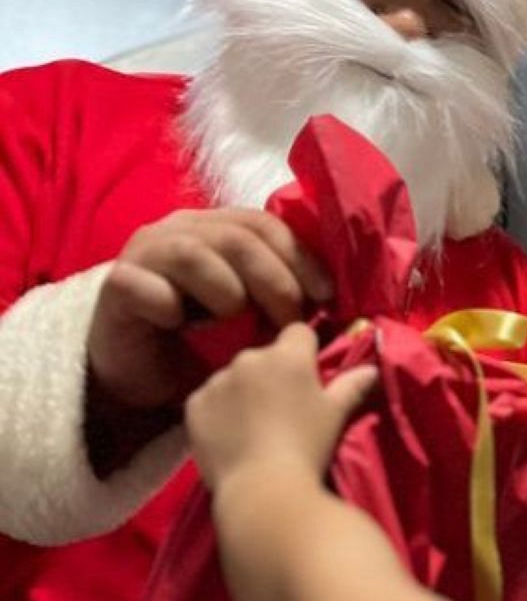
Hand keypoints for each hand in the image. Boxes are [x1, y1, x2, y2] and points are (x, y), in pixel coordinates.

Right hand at [88, 209, 332, 408]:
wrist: (142, 376)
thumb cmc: (204, 342)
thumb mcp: (255, 317)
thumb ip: (285, 298)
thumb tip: (336, 302)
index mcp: (220, 228)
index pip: (268, 225)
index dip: (301, 257)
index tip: (328, 296)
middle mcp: (181, 229)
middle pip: (238, 237)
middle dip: (275, 279)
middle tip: (292, 319)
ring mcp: (144, 252)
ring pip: (194, 253)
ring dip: (226, 291)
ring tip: (233, 321)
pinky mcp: (116, 284)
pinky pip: (146, 286)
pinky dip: (169, 306)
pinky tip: (178, 325)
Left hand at [185, 323, 377, 492]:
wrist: (263, 490)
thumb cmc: (308, 447)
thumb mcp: (336, 414)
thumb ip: (352, 385)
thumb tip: (371, 369)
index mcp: (288, 355)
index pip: (298, 332)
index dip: (305, 352)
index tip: (308, 378)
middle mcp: (250, 358)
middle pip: (264, 355)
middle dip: (272, 373)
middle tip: (281, 408)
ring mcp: (218, 380)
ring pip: (234, 376)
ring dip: (243, 391)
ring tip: (252, 426)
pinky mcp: (194, 404)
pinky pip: (209, 398)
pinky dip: (218, 411)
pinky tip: (229, 435)